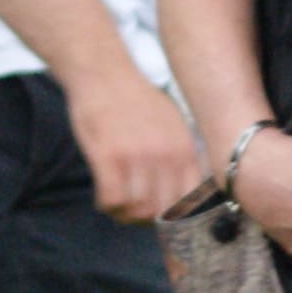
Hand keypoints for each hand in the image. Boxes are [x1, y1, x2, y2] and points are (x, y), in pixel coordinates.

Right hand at [68, 67, 201, 224]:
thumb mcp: (173, 124)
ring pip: (136, 210)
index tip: (157, 214)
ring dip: (123, 214)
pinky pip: (112, 199)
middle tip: (130, 211)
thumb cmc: (136, 100)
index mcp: (185, 150)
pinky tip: (103, 196)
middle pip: (161, 212)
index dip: (172, 216)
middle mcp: (166, 156)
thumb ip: (180, 157)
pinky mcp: (108, 156)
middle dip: (144, 219)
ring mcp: (137, 156)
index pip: (188, 201)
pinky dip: (106, 204)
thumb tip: (184, 194)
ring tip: (116, 203)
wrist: (105, 73)